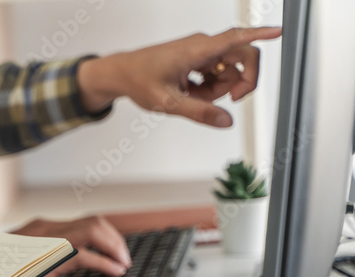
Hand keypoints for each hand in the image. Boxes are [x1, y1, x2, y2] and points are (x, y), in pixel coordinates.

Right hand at [14, 215, 130, 276]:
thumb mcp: (26, 266)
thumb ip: (46, 262)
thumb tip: (64, 270)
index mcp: (41, 229)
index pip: (82, 223)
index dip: (105, 236)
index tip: (115, 253)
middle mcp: (45, 228)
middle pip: (93, 221)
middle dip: (115, 239)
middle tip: (123, 258)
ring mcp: (46, 239)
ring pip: (93, 229)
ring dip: (114, 246)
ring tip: (122, 263)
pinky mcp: (48, 256)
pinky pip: (85, 254)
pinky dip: (105, 261)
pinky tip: (114, 270)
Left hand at [77, 27, 281, 127]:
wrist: (120, 73)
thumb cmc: (139, 81)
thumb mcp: (168, 103)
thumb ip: (198, 113)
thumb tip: (226, 121)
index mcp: (197, 49)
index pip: (235, 38)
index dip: (259, 34)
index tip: (279, 31)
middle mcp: (203, 46)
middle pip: (242, 58)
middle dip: (240, 82)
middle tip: (230, 102)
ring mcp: (201, 52)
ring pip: (227, 72)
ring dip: (217, 90)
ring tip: (190, 99)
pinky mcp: (197, 60)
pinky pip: (215, 75)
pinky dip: (207, 89)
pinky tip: (189, 94)